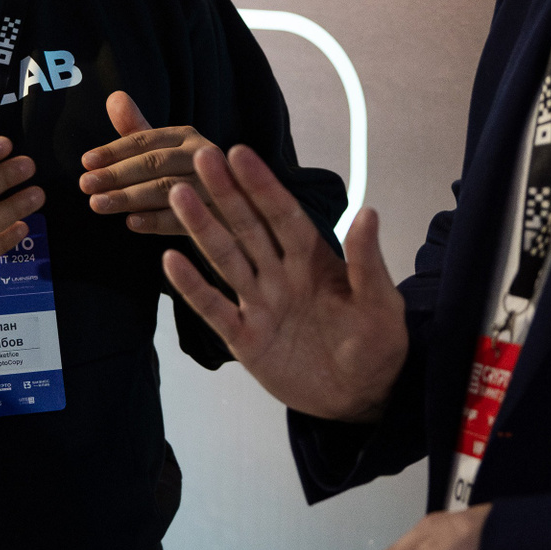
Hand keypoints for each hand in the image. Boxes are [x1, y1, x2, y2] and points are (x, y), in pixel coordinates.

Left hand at [78, 91, 220, 234]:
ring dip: (129, 197)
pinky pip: (183, 219)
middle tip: (85, 184)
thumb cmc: (186, 175)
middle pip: (155, 163)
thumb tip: (114, 97)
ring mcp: (212, 186)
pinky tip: (132, 222)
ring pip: (166, 189)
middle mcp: (202, 156)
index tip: (86, 161)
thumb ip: (136, 130)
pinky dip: (156, 220)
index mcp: (187, 136)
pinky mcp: (217, 216)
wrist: (231, 206)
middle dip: (117, 174)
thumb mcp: (163, 151)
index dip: (114, 150)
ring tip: (98, 203)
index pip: (145, 140)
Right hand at [162, 144, 406, 421]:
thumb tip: (369, 211)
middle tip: (202, 157)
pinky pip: (214, 308)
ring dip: (202, 228)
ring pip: (226, 259)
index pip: (283, 214)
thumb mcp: (380, 303)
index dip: (262, 185)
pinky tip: (170, 261)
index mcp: (312, 259)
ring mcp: (259, 304)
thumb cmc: (377, 343)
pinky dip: (192, 286)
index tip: (239, 153)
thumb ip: (367, 261)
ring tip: (178, 196)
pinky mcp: (245, 338)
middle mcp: (280, 273)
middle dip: (226, 193)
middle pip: (247, 227)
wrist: (363, 396)